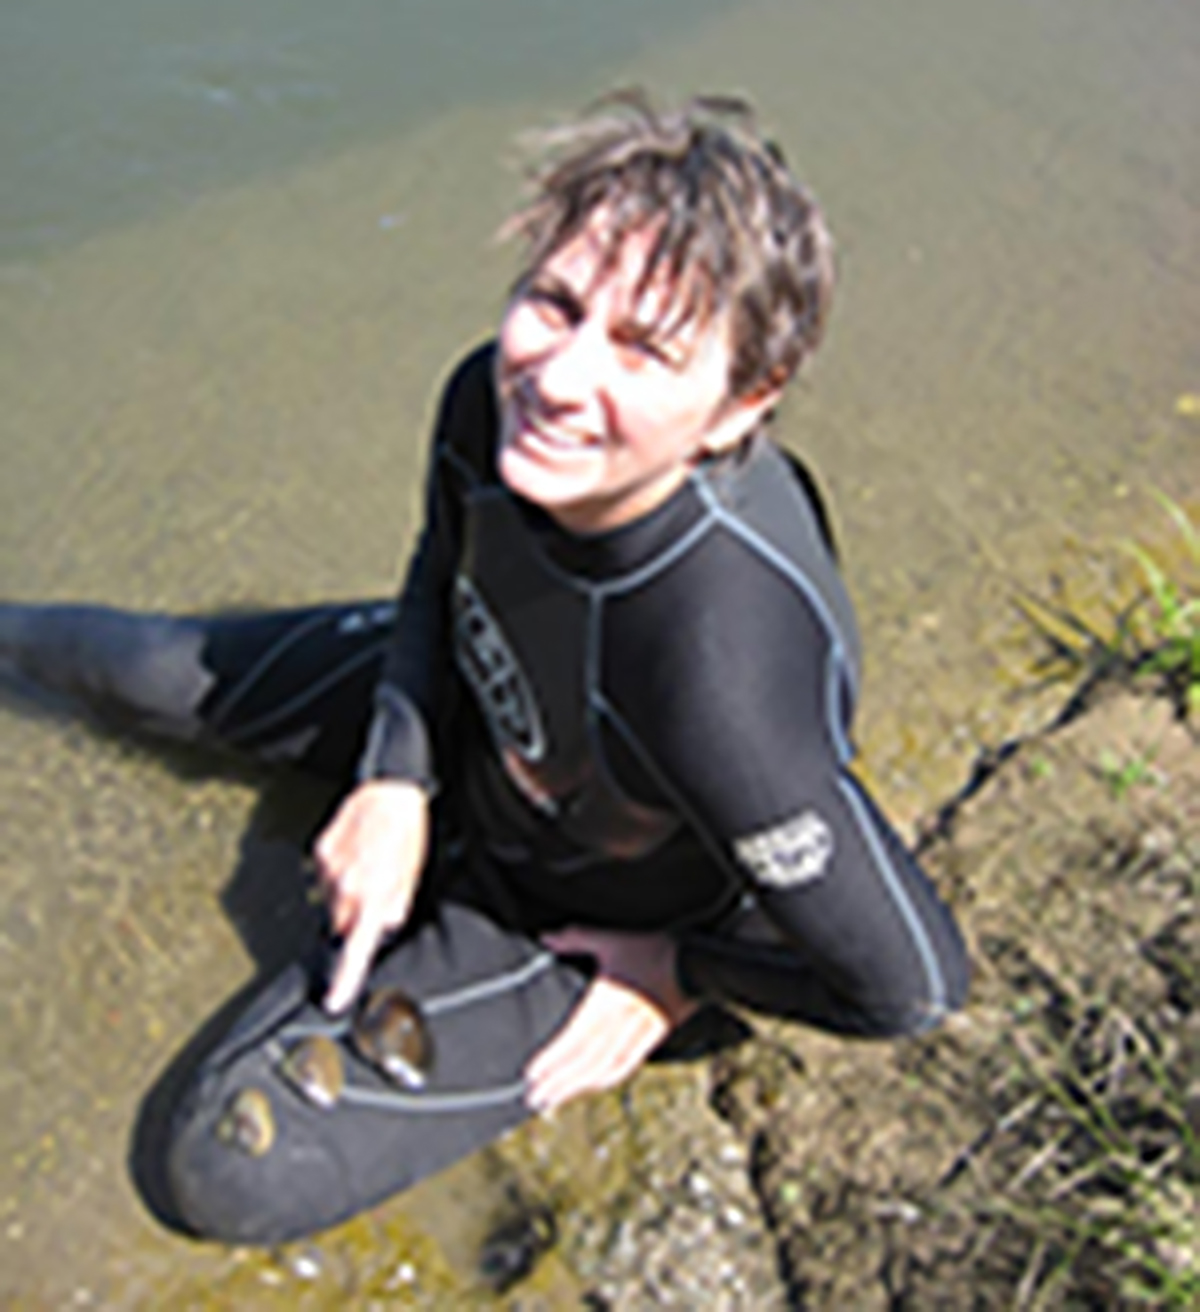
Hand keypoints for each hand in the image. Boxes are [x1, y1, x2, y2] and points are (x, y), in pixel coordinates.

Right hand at [313, 779, 428, 1012]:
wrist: (390, 792)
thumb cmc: (407, 833)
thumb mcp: (412, 874)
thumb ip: (396, 903)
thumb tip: (385, 921)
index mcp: (375, 896)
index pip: (356, 948)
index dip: (345, 978)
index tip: (334, 1000)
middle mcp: (347, 887)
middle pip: (342, 923)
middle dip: (355, 917)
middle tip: (375, 891)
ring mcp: (329, 869)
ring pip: (332, 898)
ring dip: (347, 892)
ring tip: (368, 864)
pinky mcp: (320, 851)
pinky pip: (324, 874)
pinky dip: (338, 870)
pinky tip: (356, 852)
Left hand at [524, 928, 697, 1113]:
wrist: (697, 960)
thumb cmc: (654, 946)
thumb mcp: (611, 936)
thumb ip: (576, 938)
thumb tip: (546, 937)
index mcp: (607, 999)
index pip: (575, 1038)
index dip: (553, 1060)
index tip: (531, 1075)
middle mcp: (620, 1021)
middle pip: (586, 1060)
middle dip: (559, 1081)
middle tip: (535, 1098)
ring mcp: (638, 1033)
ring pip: (604, 1066)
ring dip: (578, 1085)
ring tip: (554, 1098)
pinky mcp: (654, 1037)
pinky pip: (628, 1063)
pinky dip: (608, 1077)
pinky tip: (594, 1084)